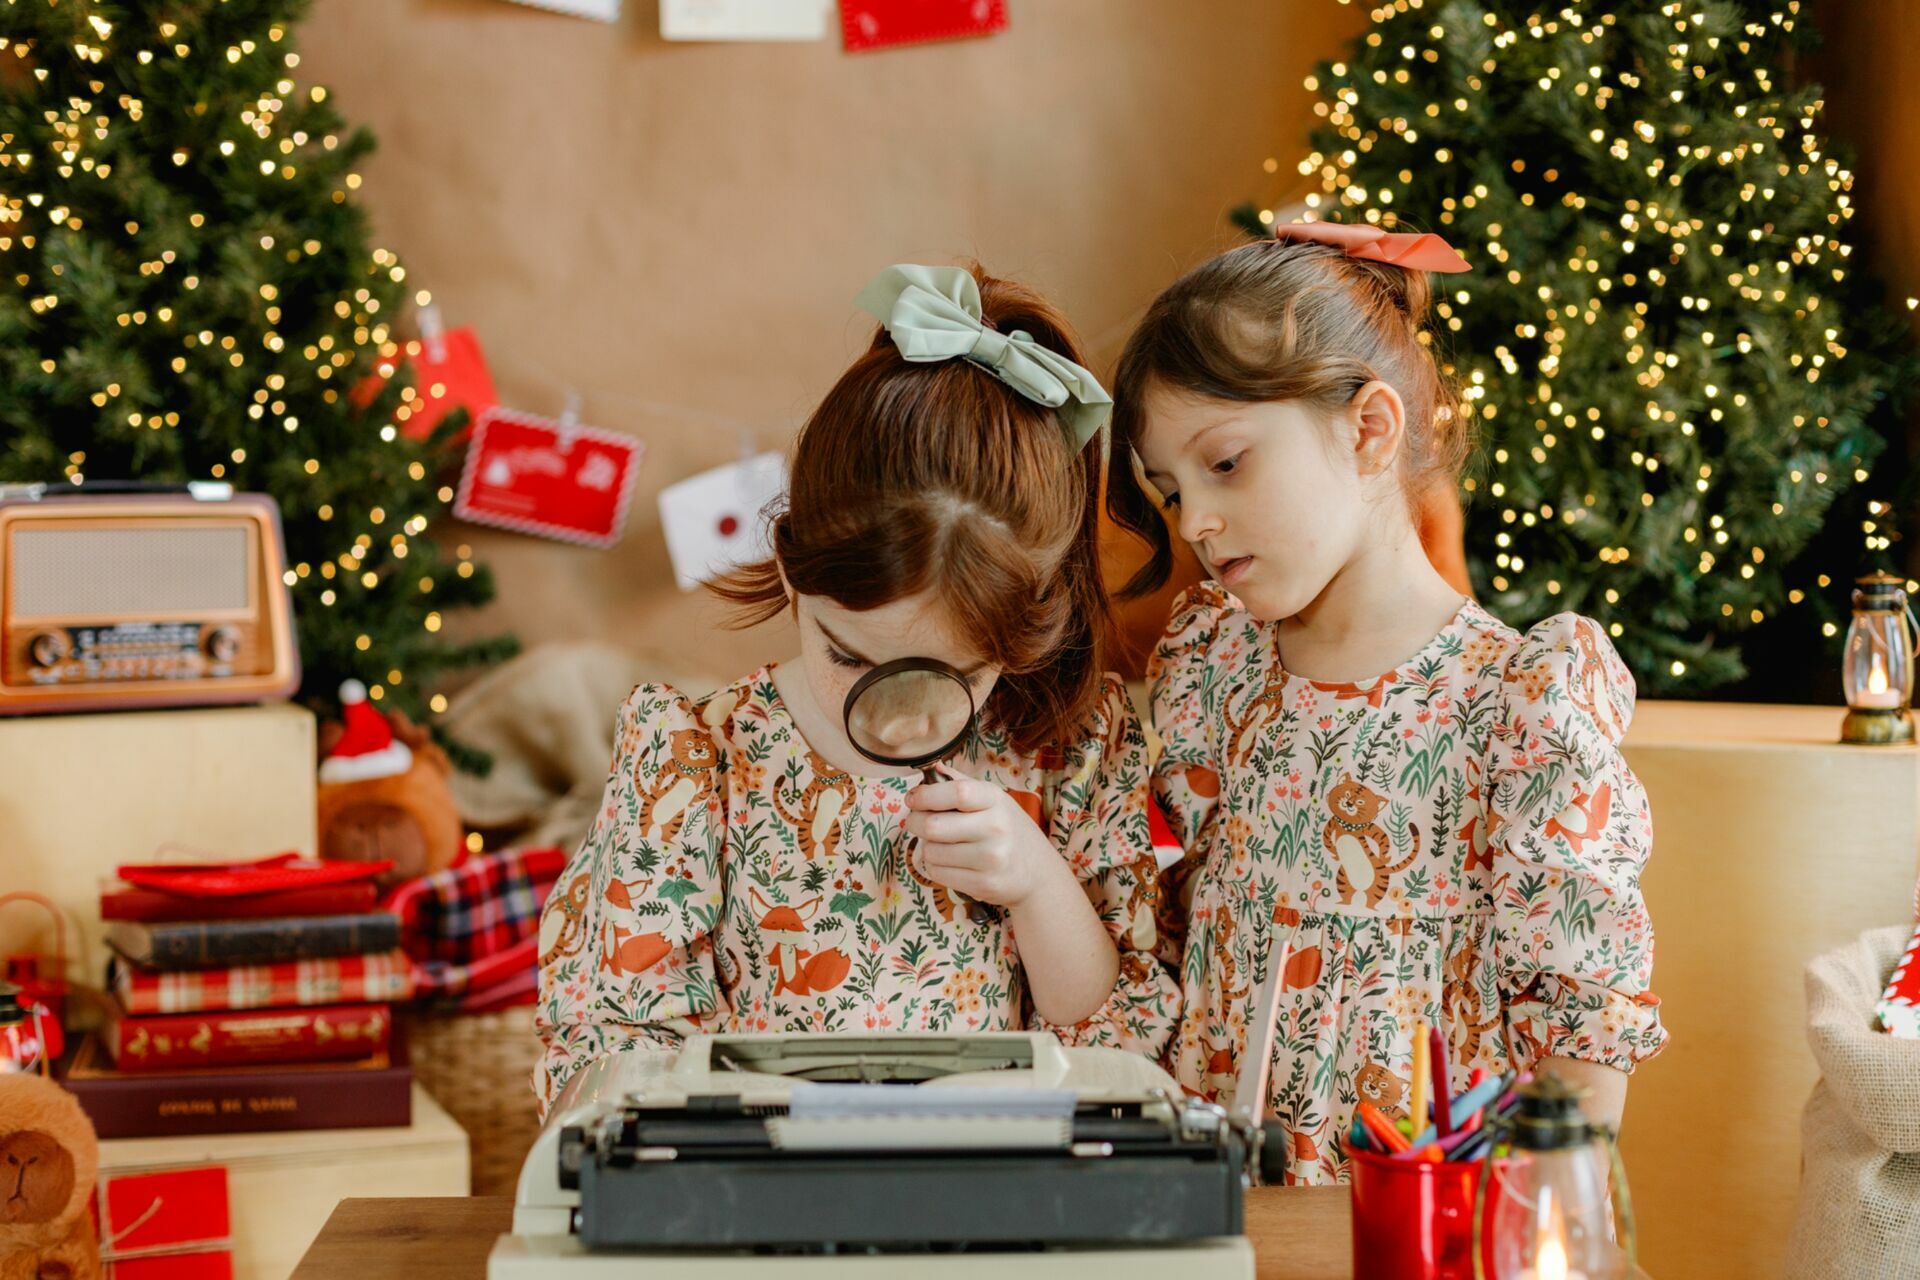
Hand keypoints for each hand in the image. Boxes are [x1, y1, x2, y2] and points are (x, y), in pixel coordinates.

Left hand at [903, 764, 1061, 908]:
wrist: (1038, 873)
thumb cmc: (1008, 830)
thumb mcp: (993, 800)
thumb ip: (960, 783)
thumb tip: (931, 769)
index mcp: (995, 800)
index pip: (956, 792)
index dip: (926, 795)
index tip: (913, 798)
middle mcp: (996, 828)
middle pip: (933, 825)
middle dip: (915, 822)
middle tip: (916, 821)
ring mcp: (991, 858)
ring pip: (931, 852)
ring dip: (927, 847)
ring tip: (941, 844)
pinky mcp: (984, 884)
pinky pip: (937, 873)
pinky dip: (934, 867)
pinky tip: (950, 861)